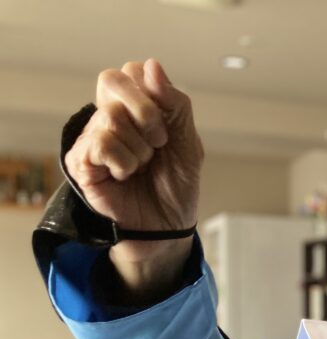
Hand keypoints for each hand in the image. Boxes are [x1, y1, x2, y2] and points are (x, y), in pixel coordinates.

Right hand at [64, 59, 203, 300]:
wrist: (170, 226)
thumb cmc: (176, 184)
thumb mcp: (188, 142)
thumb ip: (176, 104)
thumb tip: (152, 65)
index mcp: (134, 105)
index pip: (133, 70)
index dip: (155, 94)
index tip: (168, 127)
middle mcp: (109, 116)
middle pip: (112, 80)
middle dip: (146, 113)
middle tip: (158, 143)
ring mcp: (92, 137)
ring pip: (110, 116)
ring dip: (139, 148)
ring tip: (142, 167)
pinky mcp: (81, 162)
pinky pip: (100, 143)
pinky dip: (123, 161)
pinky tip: (126, 175)